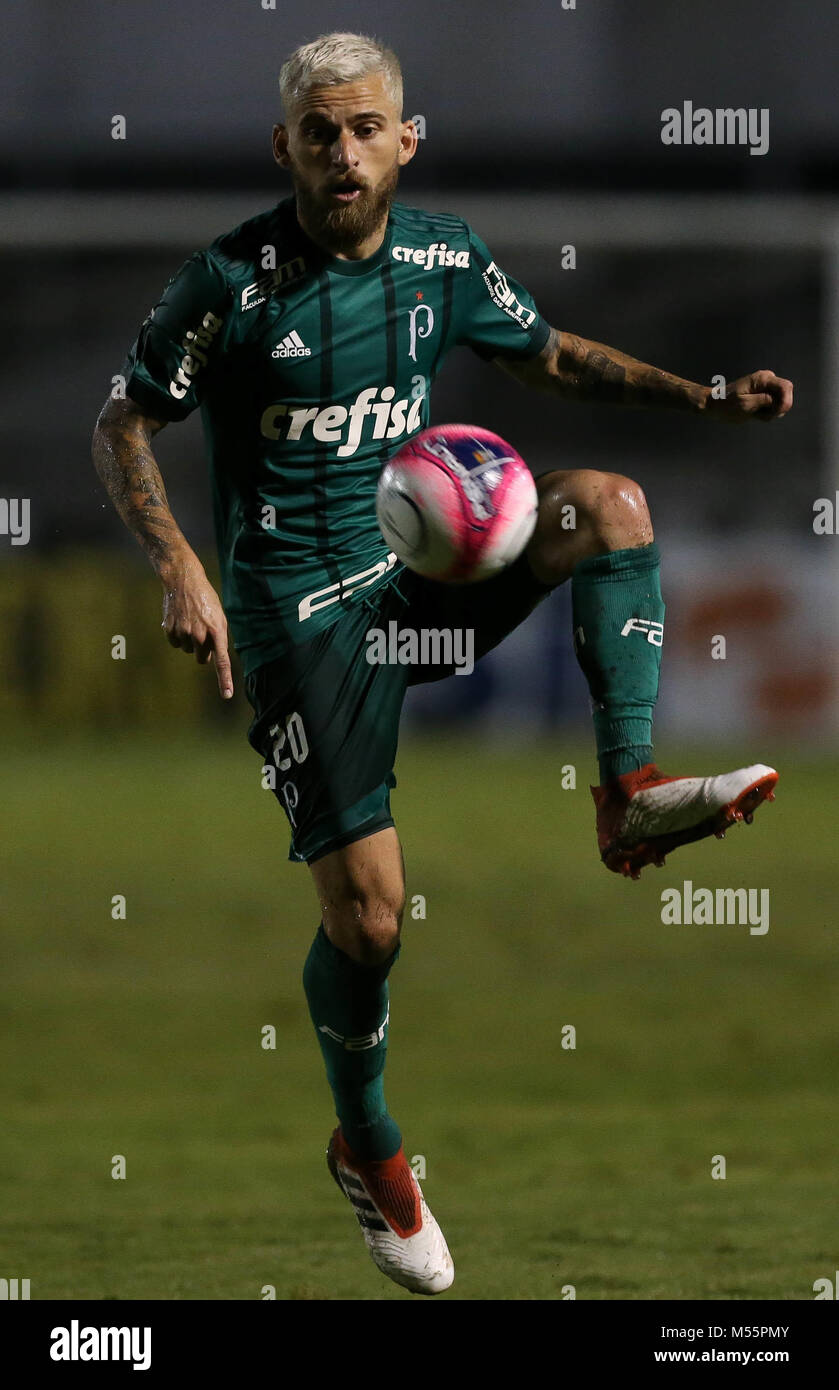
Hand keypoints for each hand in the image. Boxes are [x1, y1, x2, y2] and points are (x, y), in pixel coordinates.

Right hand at [160, 554, 233, 698]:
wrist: (183, 581)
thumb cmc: (205, 599)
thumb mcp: (219, 616)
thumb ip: (219, 637)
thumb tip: (214, 657)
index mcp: (217, 631)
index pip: (222, 661)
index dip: (225, 680)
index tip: (227, 695)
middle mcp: (200, 635)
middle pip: (202, 659)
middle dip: (203, 650)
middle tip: (202, 632)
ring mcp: (184, 633)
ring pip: (188, 651)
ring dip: (190, 641)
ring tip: (191, 621)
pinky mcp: (170, 631)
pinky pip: (175, 644)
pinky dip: (177, 637)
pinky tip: (179, 621)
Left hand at [706, 369, 792, 421]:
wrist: (715, 404)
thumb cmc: (726, 405)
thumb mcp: (745, 405)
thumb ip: (763, 400)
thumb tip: (779, 399)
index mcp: (763, 379)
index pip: (786, 387)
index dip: (786, 402)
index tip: (776, 414)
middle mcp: (768, 379)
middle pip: (786, 395)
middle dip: (777, 409)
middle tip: (760, 416)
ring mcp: (767, 387)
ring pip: (781, 403)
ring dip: (771, 413)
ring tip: (754, 414)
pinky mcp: (765, 395)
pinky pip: (774, 406)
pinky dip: (767, 413)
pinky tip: (754, 413)